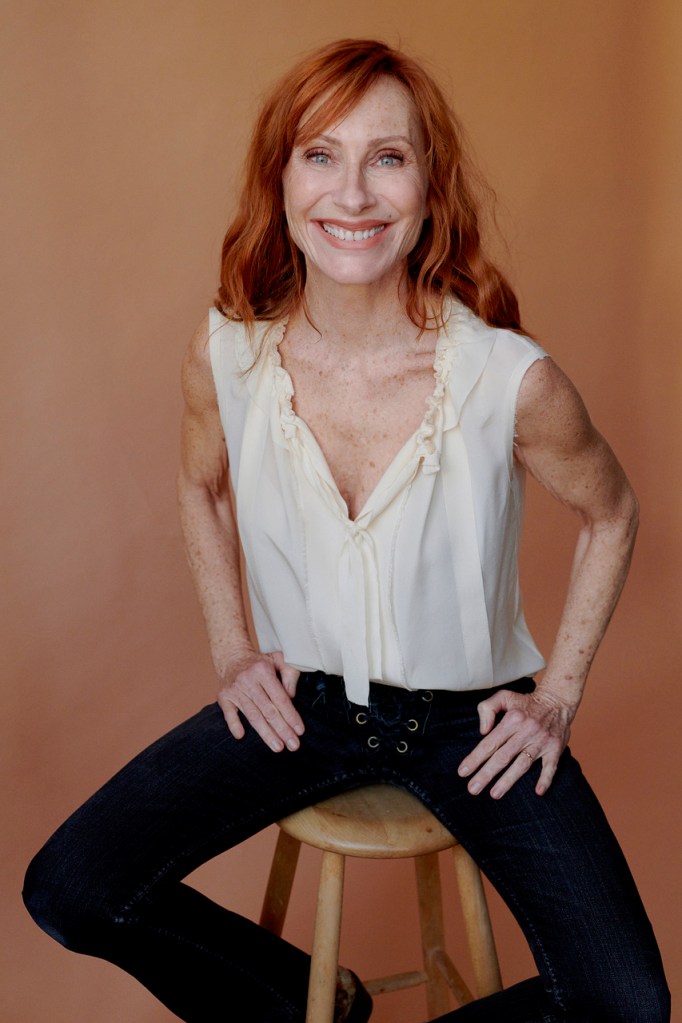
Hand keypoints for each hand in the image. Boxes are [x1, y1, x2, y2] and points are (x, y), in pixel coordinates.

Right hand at [217, 650, 303, 752]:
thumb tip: (291, 696)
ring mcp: (235, 689)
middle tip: (294, 746)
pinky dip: (234, 724)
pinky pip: (228, 713)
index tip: (300, 731)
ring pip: (253, 716)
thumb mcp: (278, 659)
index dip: (291, 716)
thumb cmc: (260, 663)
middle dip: (282, 730)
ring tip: (278, 747)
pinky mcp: (223, 696)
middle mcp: (248, 680)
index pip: (280, 698)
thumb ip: (290, 673)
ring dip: (266, 733)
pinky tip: (241, 736)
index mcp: (263, 671)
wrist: (231, 657)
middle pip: (268, 710)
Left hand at [457, 687, 574, 797]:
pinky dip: (546, 779)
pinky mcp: (555, 748)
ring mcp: (541, 741)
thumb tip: (483, 731)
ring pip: (522, 764)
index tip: (463, 772)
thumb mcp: (504, 696)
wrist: (558, 700)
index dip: (475, 758)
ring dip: (508, 781)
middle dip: (486, 774)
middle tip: (473, 789)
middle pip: (502, 757)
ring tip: (494, 794)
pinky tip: (538, 792)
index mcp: (512, 720)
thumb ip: (488, 708)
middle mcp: (526, 731)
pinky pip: (550, 766)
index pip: (489, 743)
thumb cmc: (526, 702)